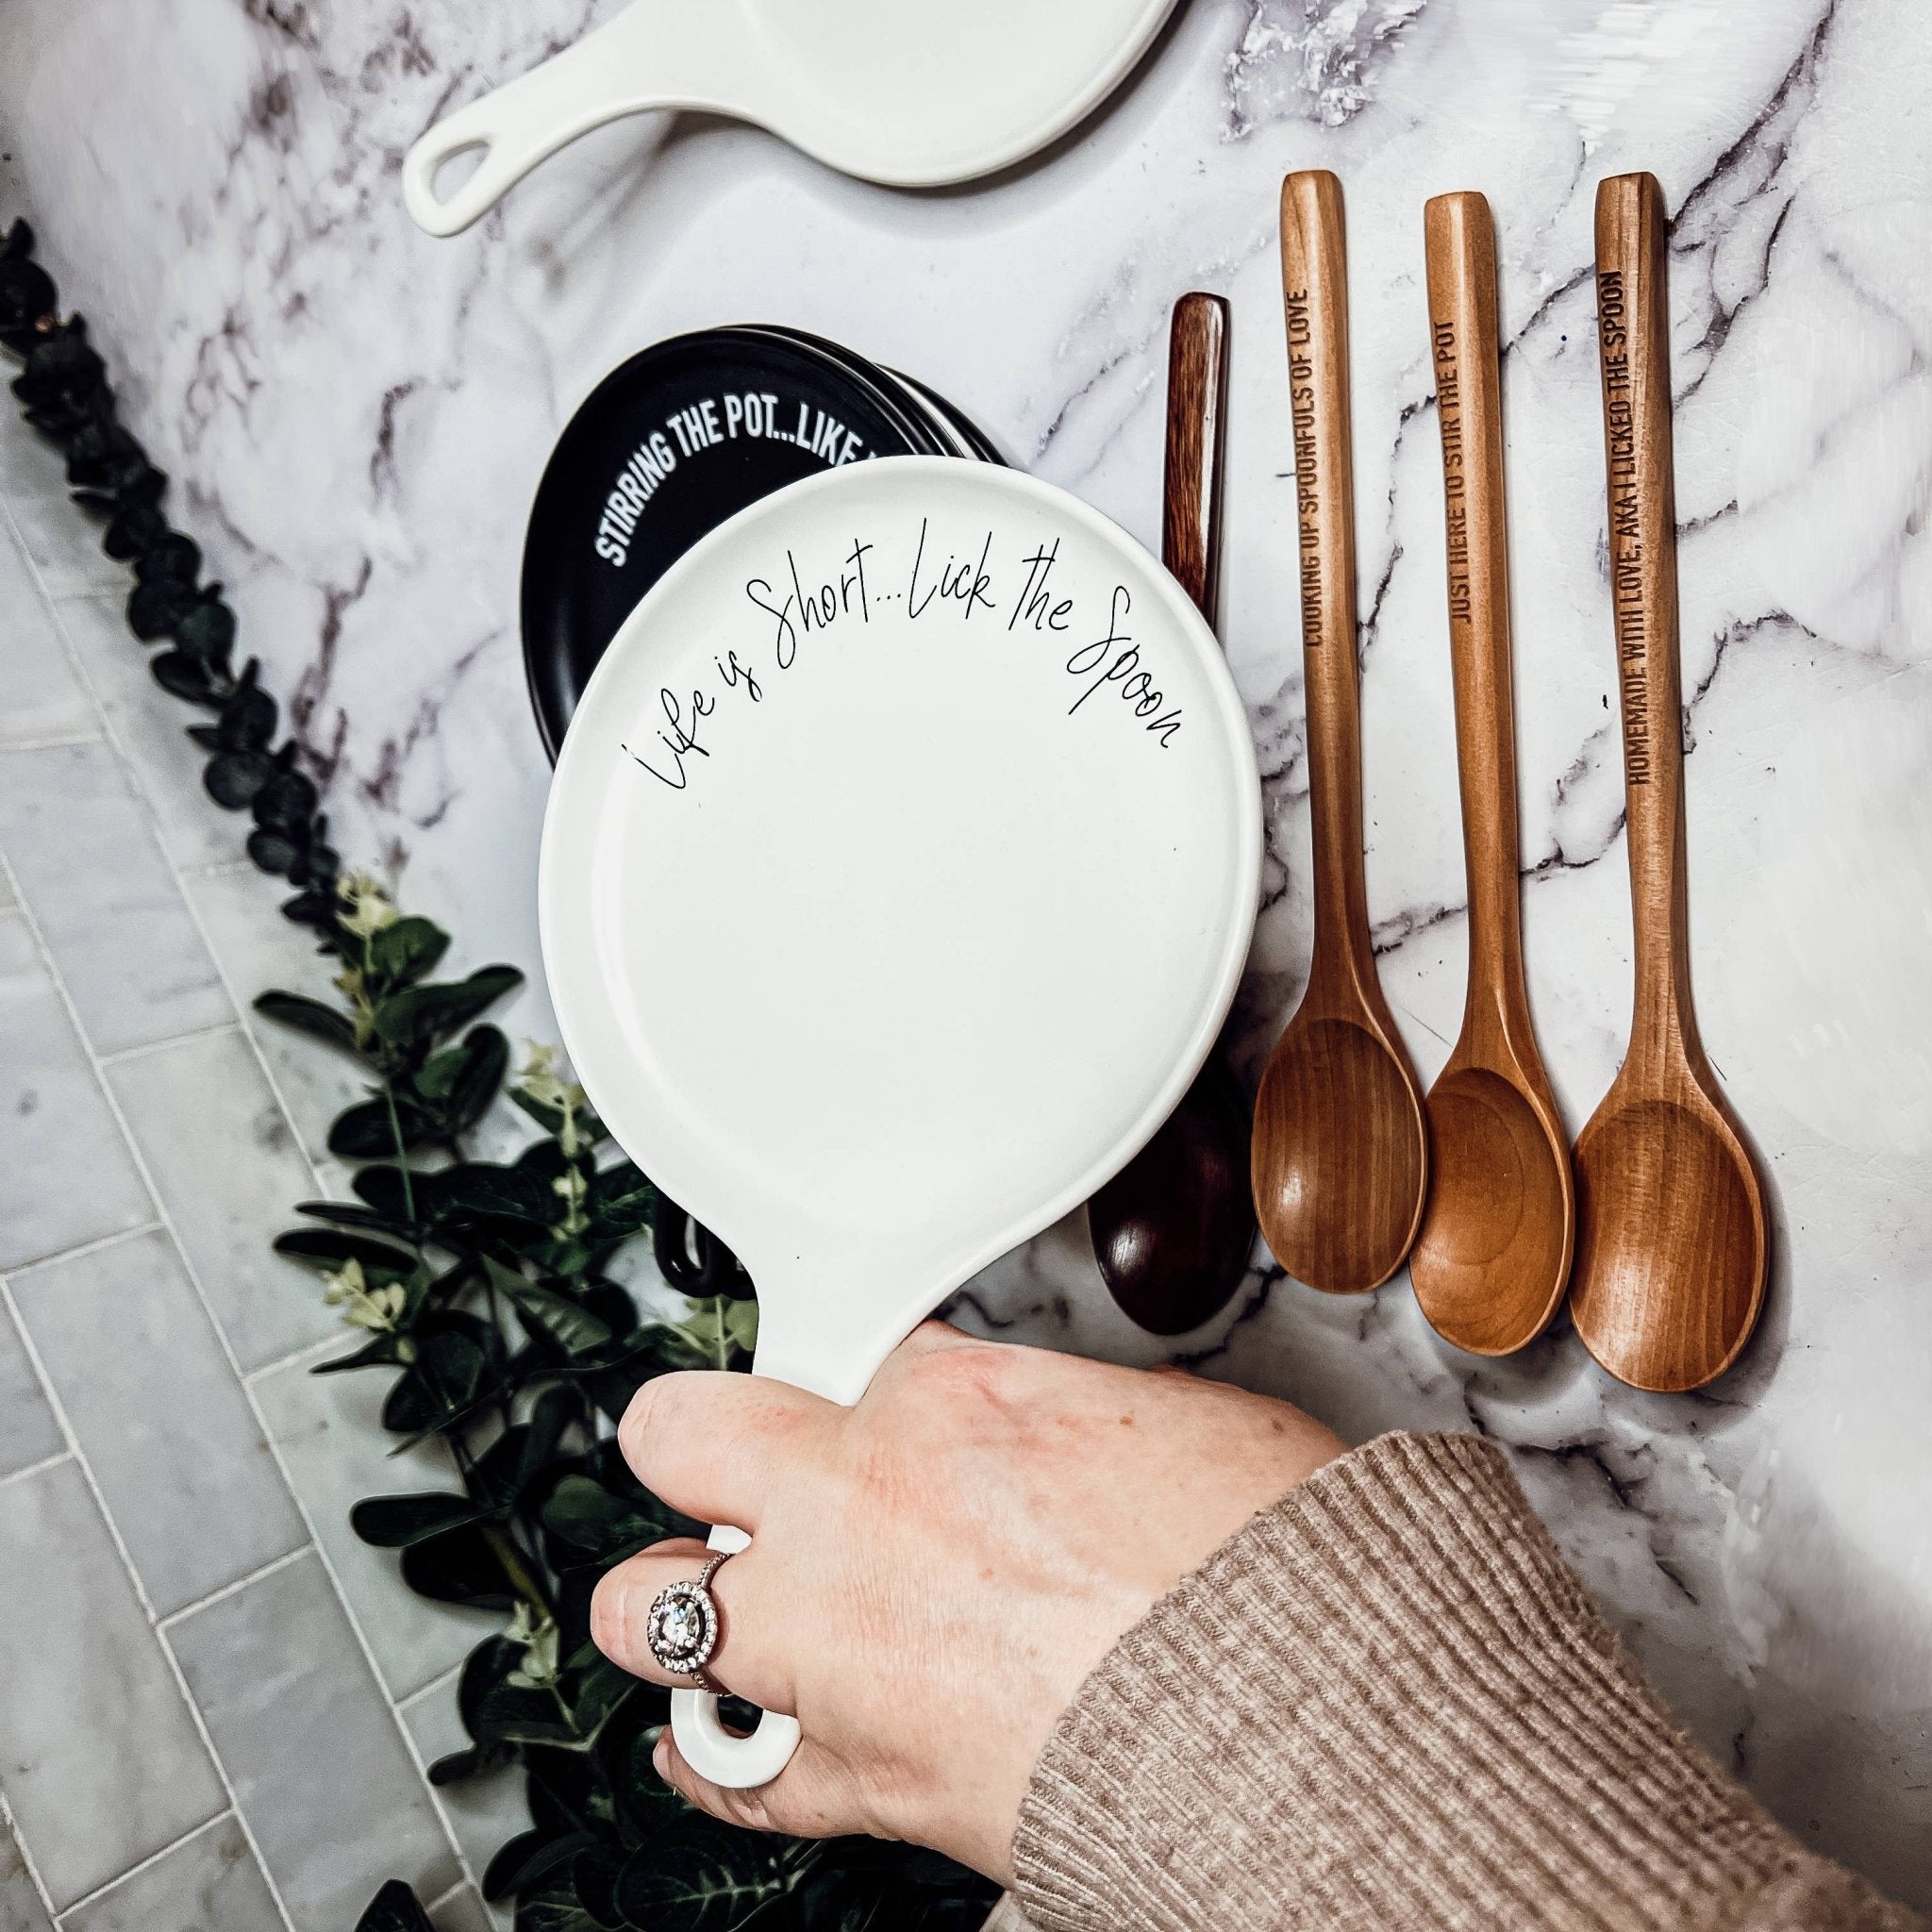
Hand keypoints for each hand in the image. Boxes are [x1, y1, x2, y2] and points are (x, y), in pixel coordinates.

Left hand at [590, 1323, 1342, 1882]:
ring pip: (650, 1609)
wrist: (1297, 1734)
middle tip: (723, 1464)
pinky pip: (733, 1773)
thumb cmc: (1267, 1573)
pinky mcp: (855, 1776)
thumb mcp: (1172, 1425)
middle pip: (682, 1437)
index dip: (863, 1381)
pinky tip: (703, 1739)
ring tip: (691, 1604)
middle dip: (694, 1444)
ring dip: (669, 1603)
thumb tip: (1051, 1435)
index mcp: (948, 1401)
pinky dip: (716, 1757)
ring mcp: (835, 1645)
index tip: (869, 1400)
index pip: (848, 1353)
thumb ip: (1064, 1419)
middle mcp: (861, 1509)